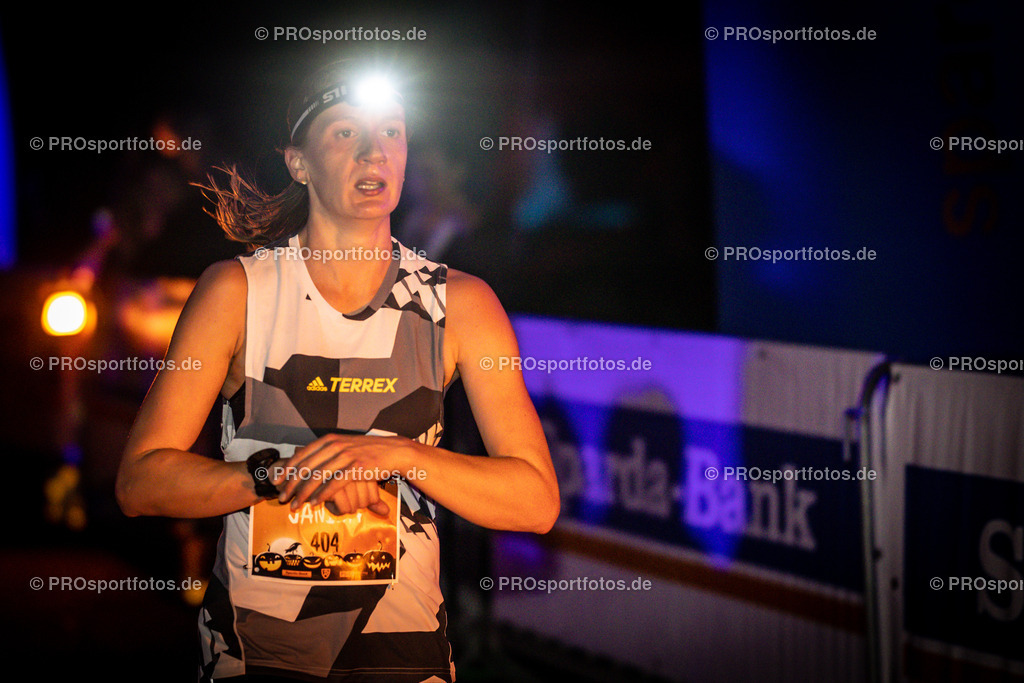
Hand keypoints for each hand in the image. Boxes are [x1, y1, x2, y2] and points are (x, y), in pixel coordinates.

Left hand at [271, 433, 408, 515]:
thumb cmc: (368, 451)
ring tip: (294, 505)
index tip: (276, 482)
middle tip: (281, 497)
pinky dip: (322, 495)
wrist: (394, 451)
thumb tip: (306, 461)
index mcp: (330, 440)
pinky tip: (314, 504)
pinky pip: (334, 484)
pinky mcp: (357, 468)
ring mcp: (346, 456)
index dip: (286, 469)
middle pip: (306, 467)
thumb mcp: (345, 446)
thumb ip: (326, 452)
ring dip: (303, 494)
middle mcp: (335, 445)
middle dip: (290, 484)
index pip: (301, 455)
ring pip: (317, 477)